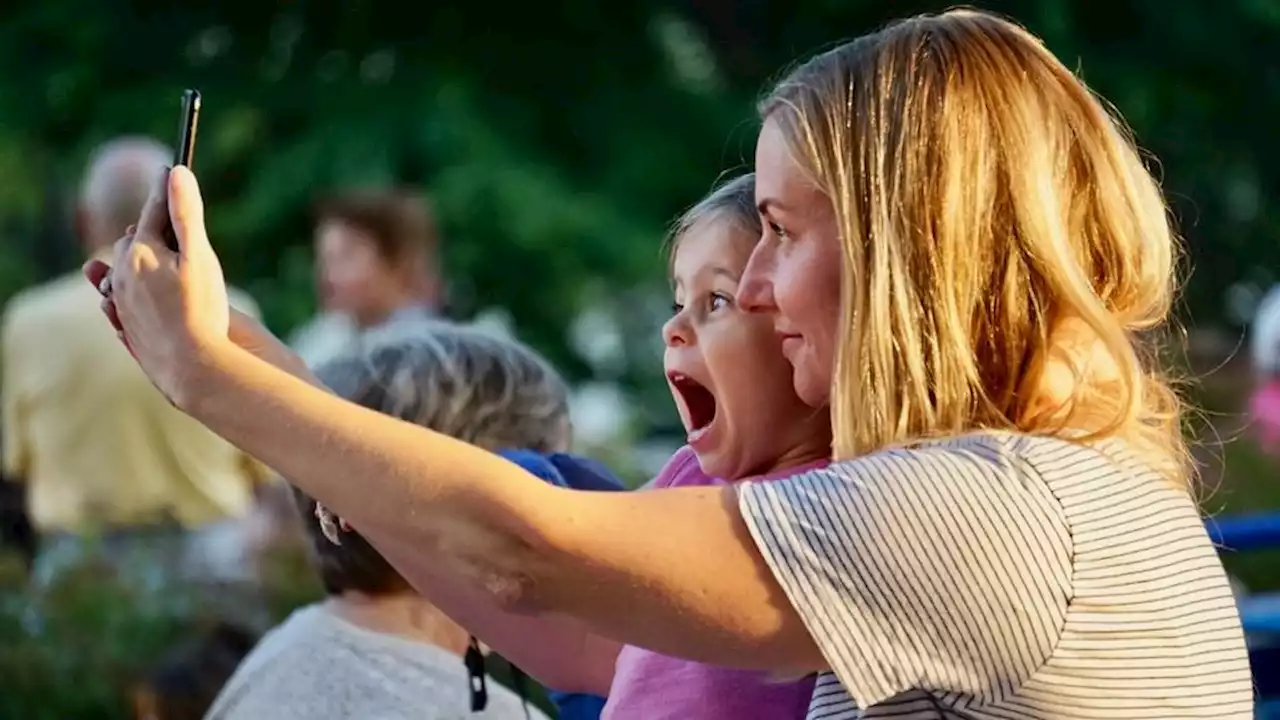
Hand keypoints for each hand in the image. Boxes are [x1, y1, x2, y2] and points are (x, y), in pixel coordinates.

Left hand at [82, 166, 229, 406]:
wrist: (193, 367)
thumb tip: (176, 173)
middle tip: (172, 223)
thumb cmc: (201, 310)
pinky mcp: (126, 327)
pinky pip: (118, 300)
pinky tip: (129, 295)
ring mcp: (122, 303)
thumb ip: (186, 214)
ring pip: (123, 269)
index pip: (154, 212)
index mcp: (140, 253)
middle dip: (152, 229)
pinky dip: (124, 289)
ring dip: (135, 258)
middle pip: (135, 239)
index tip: (170, 171)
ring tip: (151, 255)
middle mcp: (123, 275)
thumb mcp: (200, 257)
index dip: (166, 192)